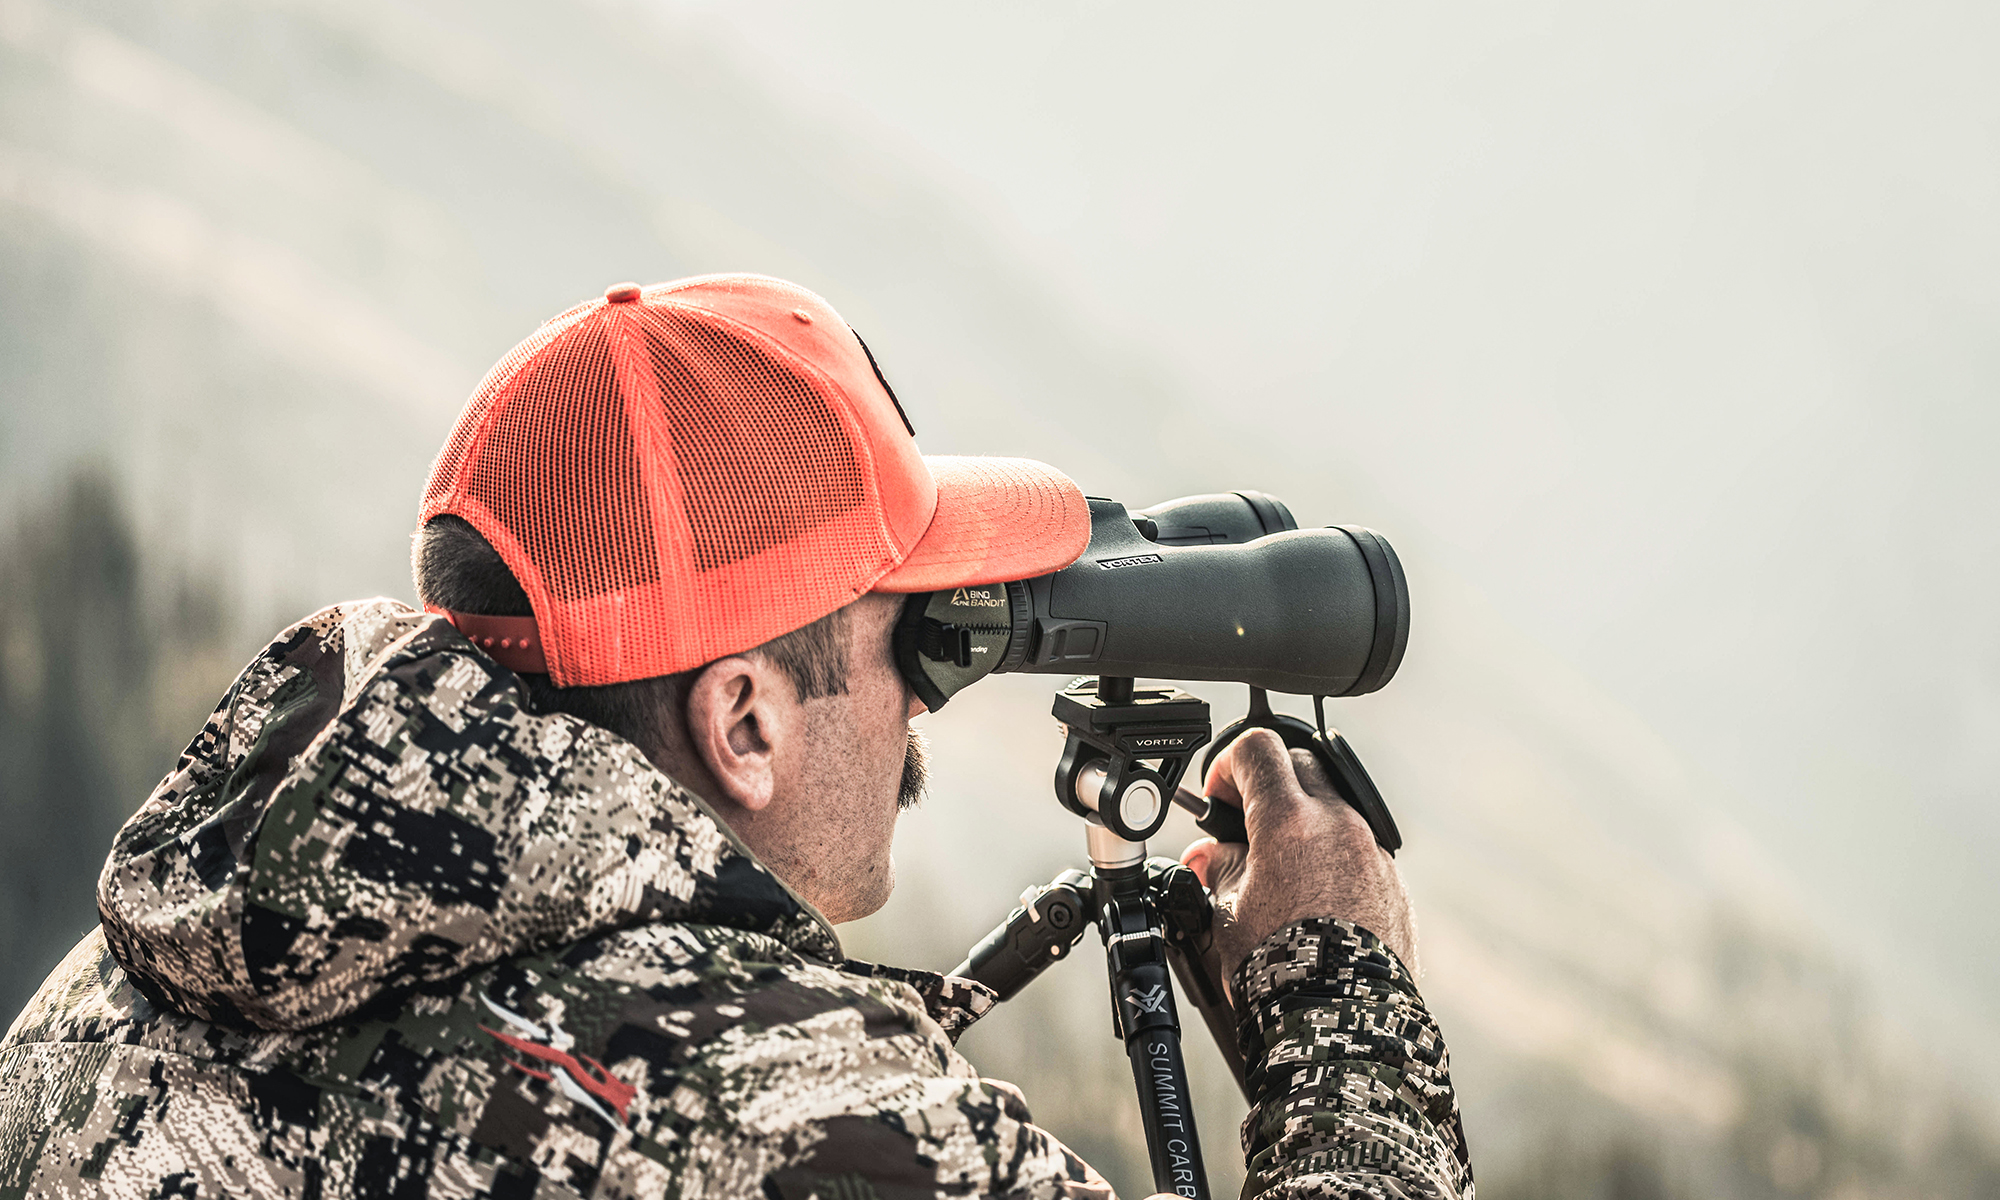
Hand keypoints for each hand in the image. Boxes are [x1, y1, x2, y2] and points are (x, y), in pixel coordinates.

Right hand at [1180, 729, 1417, 993]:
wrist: (1342, 1016)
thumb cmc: (1281, 970)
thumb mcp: (1227, 912)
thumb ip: (1218, 868)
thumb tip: (1209, 854)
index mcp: (1289, 822)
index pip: (1257, 750)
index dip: (1228, 765)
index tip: (1219, 797)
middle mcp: (1338, 824)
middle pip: (1299, 764)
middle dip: (1267, 784)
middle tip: (1245, 825)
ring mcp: (1371, 850)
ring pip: (1334, 805)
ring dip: (1303, 819)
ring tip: (1278, 868)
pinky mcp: (1392, 879)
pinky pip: (1358, 846)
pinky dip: (1331, 854)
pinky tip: (1312, 894)